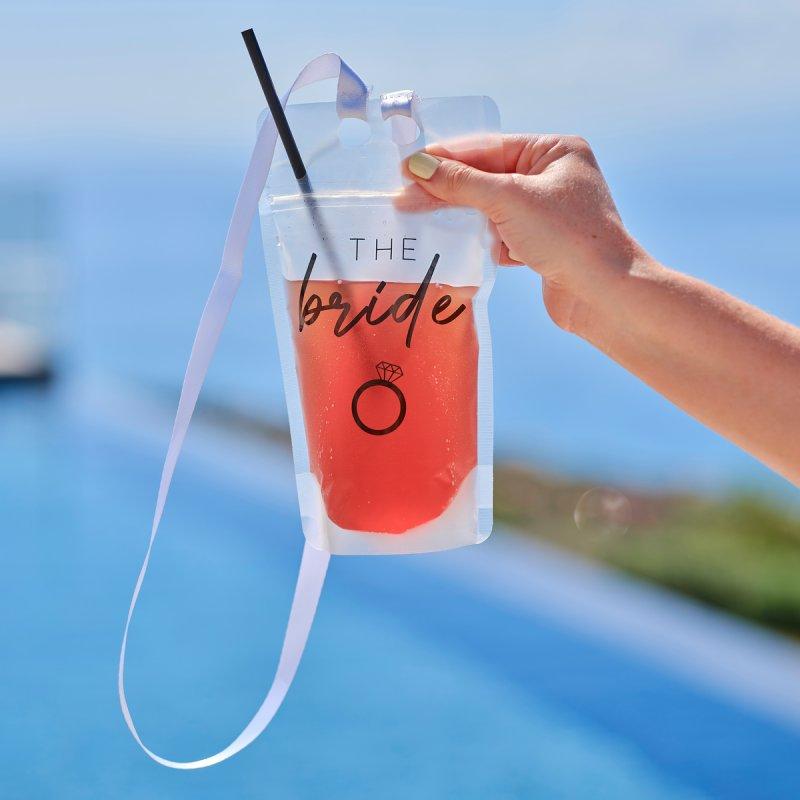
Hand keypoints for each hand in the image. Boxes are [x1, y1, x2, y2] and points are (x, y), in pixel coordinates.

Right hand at [403, 134, 646, 334]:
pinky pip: (501, 235)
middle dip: (448, 189)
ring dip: (464, 217)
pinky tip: (463, 245)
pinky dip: (484, 241)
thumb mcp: (508, 199)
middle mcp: (553, 178)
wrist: (603, 295)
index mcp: (555, 151)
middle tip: (405, 196)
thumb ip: (461, 183)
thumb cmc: (567, 236)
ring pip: (492, 208)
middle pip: (488, 178)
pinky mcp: (542, 245)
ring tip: (422, 219)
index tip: (408, 167)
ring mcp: (548, 213)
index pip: (490, 148)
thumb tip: (417, 166)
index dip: (446, 158)